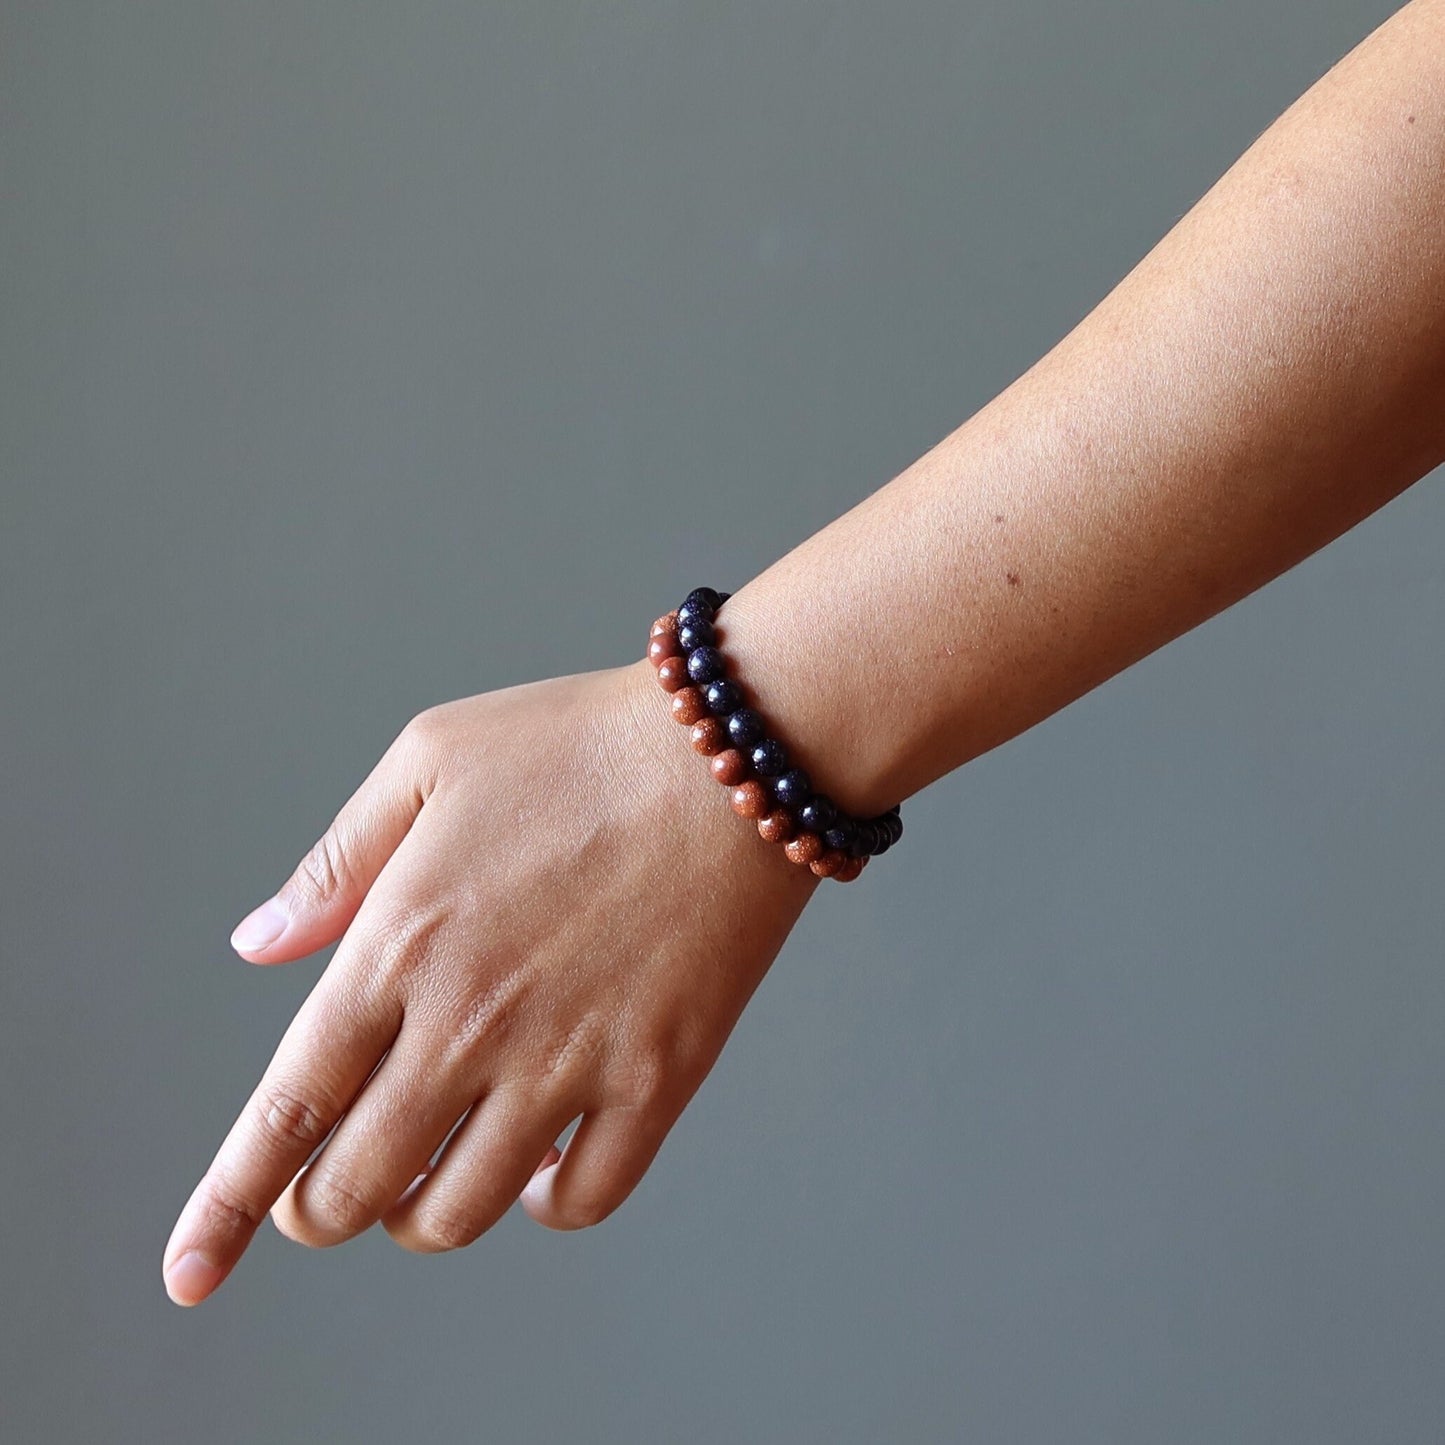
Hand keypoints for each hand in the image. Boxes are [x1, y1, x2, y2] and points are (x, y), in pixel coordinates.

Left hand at [162, 658, 816, 1305]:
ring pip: (458, 1211)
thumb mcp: (430, 759)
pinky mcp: (658, 1078)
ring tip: (429, 1172)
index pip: (286, 1109)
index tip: (190, 1272)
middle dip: (320, 1210)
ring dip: (420, 1213)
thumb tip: (260, 945)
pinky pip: (582, 1198)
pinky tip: (537, 1167)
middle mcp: (470, 1023)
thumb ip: (336, 863)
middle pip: (357, 1185)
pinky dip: (542, 1205)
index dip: (228, 1204)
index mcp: (399, 946)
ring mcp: (568, 1061)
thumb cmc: (578, 742)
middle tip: (330, 1192)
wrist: (735, 752)